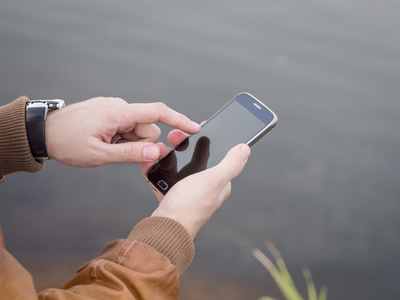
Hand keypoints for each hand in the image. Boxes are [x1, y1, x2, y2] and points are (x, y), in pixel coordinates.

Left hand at [45, 97, 199, 166]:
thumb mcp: (100, 154)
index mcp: (119, 112)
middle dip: (140, 144)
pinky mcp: (109, 113)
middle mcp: (119, 106)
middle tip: (119, 153)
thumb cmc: (67, 142)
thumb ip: (131, 154)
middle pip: (147, 128)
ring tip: (107, 147)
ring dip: (129, 143)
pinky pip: (126, 127)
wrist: (44, 132)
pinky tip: (105, 142)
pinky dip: (123, 138)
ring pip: (137, 130)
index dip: (179, 120)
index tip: (194, 128)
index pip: (157, 112)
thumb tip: (158, 153)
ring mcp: (114, 108)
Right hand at [148, 143, 250, 238]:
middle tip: (175, 137)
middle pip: (198, 159)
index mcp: (220, 183)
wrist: (164, 228)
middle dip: (186, 146)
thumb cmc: (189, 206)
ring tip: (163, 149)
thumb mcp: (213, 180)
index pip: (220, 156)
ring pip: (180, 167)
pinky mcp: (174, 196)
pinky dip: (159, 169)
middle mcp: (206, 188)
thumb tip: (245, 148)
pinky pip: (166, 178)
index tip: (201, 128)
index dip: (212, 140)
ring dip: (171, 156)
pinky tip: (154, 163)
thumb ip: (230, 164)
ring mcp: (189, 192)